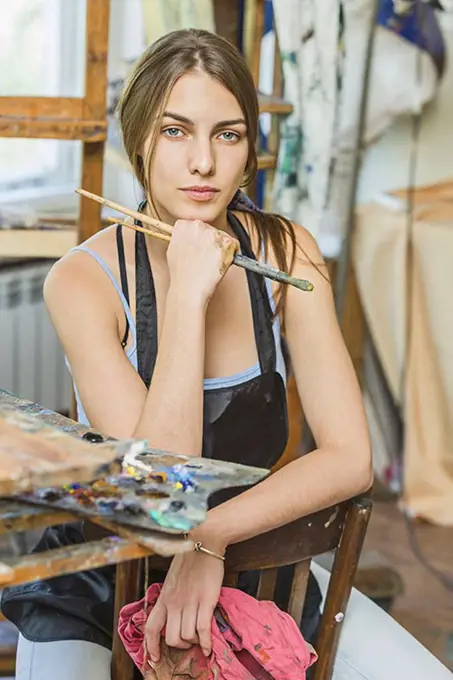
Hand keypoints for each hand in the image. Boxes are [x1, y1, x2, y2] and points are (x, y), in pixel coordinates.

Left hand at [145, 548, 223, 662]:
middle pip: (172, 638)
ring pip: (188, 636)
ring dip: (194, 642)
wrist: (204, 540)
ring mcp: (190, 601)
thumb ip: (171, 597)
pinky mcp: (207, 600)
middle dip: (180, 646)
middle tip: (188, 642)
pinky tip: (209, 648)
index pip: (151, 628)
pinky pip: (203, 629)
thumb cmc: (189, 558)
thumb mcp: (172, 579)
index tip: (155, 658)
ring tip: (200, 638)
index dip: (151, 647)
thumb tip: (172, 614)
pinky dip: (206, 643)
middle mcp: (174, 602)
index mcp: (164, 597)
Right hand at [167, 219, 238, 303]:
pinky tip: (222, 262)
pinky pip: (235, 244)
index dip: (200, 238)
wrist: (189, 289)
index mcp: (183, 225)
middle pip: (211, 230)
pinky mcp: (225, 245)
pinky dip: (232, 253)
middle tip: (208, 257)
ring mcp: (212, 235)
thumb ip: (183, 238)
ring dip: (222, 248)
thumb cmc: (181, 274)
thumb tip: (190, 236)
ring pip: (223, 236)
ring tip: (212, 262)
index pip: (197, 226)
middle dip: (212, 242)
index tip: (201, 245)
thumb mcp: (173, 250)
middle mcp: (198, 226)